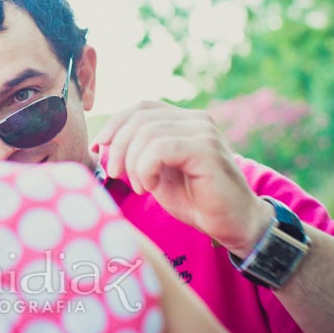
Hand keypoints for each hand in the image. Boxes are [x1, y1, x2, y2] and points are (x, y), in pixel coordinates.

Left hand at [91, 101, 272, 255]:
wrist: (233, 225)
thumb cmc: (196, 201)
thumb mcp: (158, 173)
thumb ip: (138, 153)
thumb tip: (103, 143)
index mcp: (183, 120)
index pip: (141, 107)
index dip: (115, 123)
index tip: (100, 147)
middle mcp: (195, 119)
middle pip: (140, 118)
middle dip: (119, 146)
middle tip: (115, 174)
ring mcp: (203, 131)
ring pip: (147, 133)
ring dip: (133, 162)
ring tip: (140, 187)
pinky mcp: (206, 149)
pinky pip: (160, 148)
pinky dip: (146, 167)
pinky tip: (149, 186)